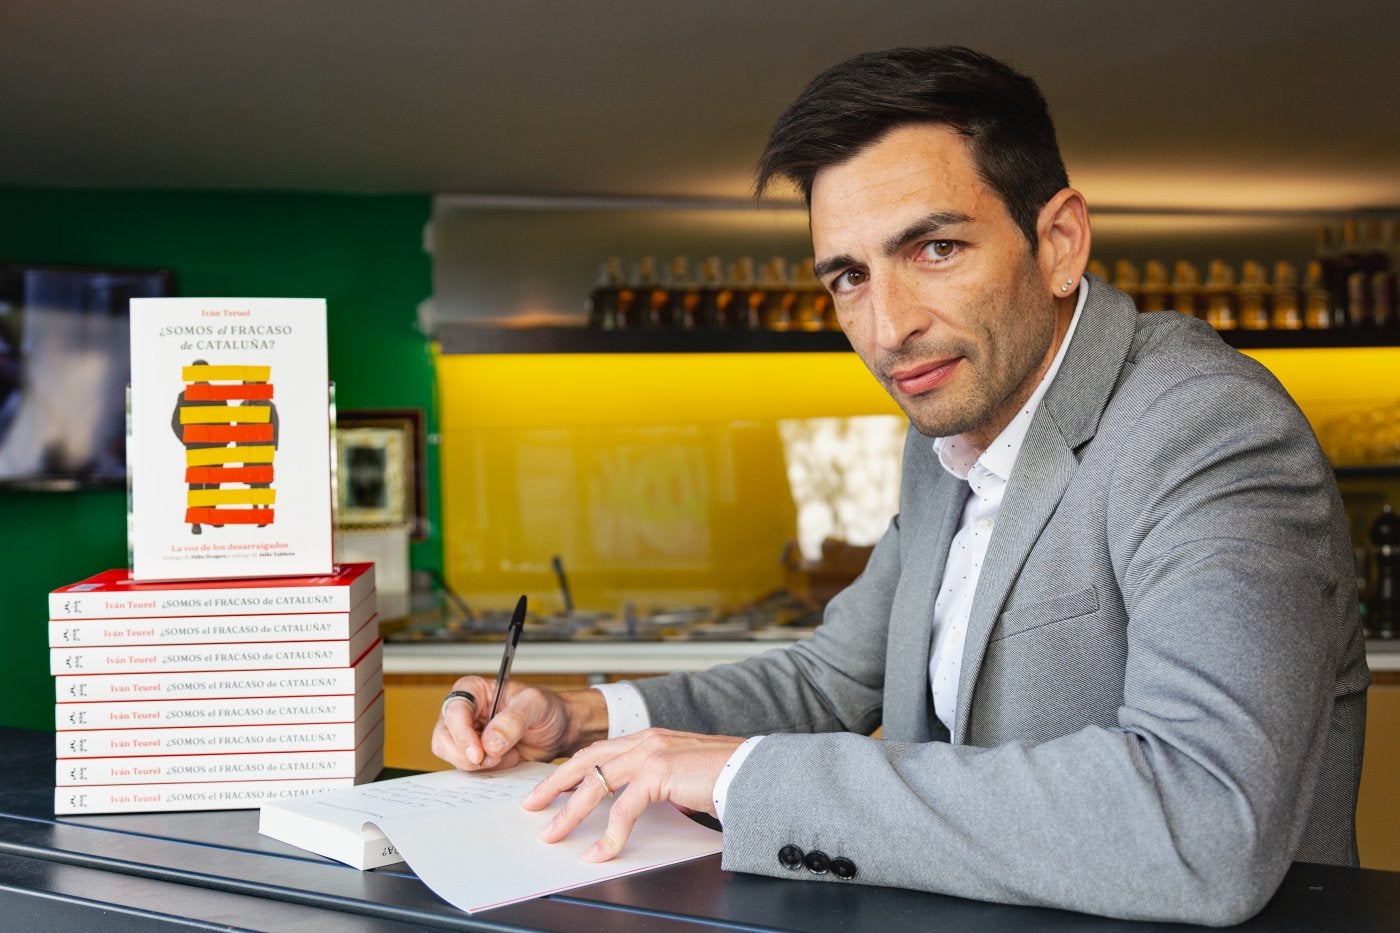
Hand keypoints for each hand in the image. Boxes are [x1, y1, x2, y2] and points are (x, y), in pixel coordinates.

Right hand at [432, 677, 604, 770]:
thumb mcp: (536, 705)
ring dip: (479, 764)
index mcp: (473, 690)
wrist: (560, 730)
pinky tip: (508, 760)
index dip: (461, 734)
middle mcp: (464, 712)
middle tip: (496, 758)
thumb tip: (490, 743)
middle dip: (468, 754)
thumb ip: (513, 720)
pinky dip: (486, 771)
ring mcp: (466, 735)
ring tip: (508, 755)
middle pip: (444, 738)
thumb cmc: (547, 709)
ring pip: (452, 756)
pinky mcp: (474, 755)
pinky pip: (466, 769)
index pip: (454, 711)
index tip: (478, 753)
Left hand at [523, 728, 743, 861]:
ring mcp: (652, 752)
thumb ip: (657, 785)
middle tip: (532, 806)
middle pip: (586, 760)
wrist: (757, 773)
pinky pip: (623, 808)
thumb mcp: (681, 779)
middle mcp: (646, 739)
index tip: (550, 789)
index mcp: (650, 738)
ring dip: (570, 812)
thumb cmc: (728, 779)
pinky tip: (601, 852)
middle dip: (554, 785)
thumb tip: (634, 808)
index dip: (571, 771)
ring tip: (553, 834)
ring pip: (596, 783)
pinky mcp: (660, 771)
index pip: (598, 751)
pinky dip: (609, 835)